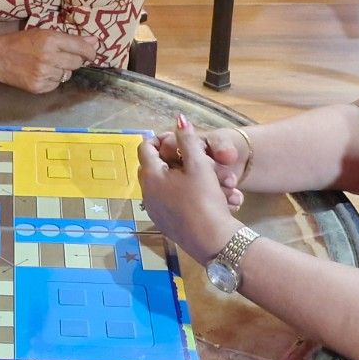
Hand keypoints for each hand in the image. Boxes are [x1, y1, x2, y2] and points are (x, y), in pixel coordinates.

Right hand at [0, 27, 97, 92]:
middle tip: (60, 56)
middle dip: (73, 60)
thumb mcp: (44, 33)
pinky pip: (57, 84)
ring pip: (67, 75)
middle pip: (77, 63)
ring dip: (61, 70)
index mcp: (51, 40)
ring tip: (46, 63)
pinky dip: (52, 79)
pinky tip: (40, 72)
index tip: (91, 53)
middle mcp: (49, 57)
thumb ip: (71, 39)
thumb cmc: (20, 41)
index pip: (82, 49)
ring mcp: (44, 74)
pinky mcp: (39, 87)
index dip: (90, 52)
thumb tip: (95, 41)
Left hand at [137, 118, 238, 264]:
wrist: (212, 241)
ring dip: (178, 178)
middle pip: (153, 167)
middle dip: (171, 159)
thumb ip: (187, 140)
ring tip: (200, 178)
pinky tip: (199, 197)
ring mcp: (153, 211)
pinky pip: (168, 201)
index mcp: (150, 176)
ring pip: (162, 185)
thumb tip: (179, 118)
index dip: (159, 138)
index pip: (145, 148)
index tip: (177, 138)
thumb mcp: (198, 165)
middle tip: (191, 158)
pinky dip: (180, 194)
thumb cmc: (204, 199)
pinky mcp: (164, 224)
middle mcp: (146, 193)